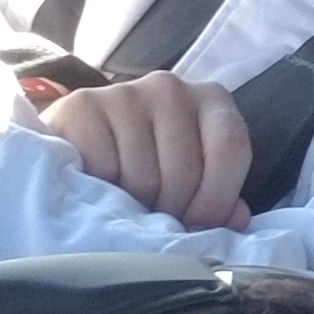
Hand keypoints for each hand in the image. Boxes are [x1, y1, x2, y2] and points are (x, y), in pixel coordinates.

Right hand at [40, 71, 253, 230]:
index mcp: (211, 99)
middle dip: (173, 210)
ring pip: (145, 177)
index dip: (217, 198)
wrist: (77, 142)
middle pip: (186, 170)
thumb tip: (236, 220)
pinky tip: (99, 186)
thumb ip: (219, 197)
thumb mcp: (192, 176)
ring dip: (136, 206)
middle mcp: (170, 87)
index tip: (198, 227)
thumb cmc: (146, 161)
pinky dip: (103, 191)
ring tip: (127, 203)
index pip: (230, 149)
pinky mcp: (83, 106)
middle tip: (155, 220)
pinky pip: (105, 170)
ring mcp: (125, 92)